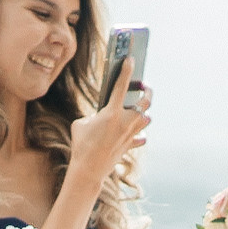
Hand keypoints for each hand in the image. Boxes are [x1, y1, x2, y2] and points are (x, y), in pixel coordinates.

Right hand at [70, 56, 150, 180]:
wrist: (88, 169)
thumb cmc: (81, 144)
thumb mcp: (82, 123)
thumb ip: (96, 115)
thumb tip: (105, 117)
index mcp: (112, 113)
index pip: (121, 86)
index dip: (126, 71)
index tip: (130, 59)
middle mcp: (126, 122)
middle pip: (145, 101)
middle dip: (147, 90)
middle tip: (142, 86)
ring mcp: (131, 134)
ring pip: (147, 119)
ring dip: (144, 113)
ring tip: (139, 109)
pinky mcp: (130, 145)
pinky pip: (141, 137)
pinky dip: (140, 135)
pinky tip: (138, 135)